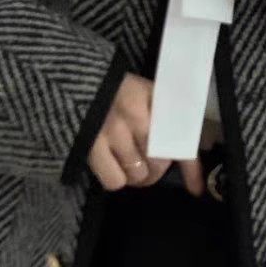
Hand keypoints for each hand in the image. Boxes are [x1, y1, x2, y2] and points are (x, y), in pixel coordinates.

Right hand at [87, 71, 205, 195]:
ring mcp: (113, 131)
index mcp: (154, 98)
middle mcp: (137, 114)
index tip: (196, 189)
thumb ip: (165, 113)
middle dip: (156, 167)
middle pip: (160, 162)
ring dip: (136, 174)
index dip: (191, 169)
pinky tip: (111, 165)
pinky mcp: (91, 146)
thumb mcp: (143, 91)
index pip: (181, 137)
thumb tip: (191, 147)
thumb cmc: (111, 87)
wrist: (69, 77)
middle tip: (146, 160)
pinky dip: (116, 177)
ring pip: (139, 174)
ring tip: (127, 162)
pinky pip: (115, 180)